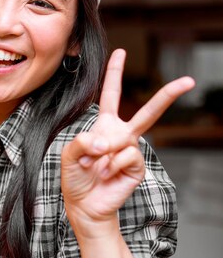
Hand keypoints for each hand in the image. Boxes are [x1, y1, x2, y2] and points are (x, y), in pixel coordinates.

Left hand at [61, 49, 194, 236]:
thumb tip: (105, 142)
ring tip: (95, 168)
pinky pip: (127, 156)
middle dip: (168, 95)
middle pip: (148, 112)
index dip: (115, 73)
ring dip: (103, 155)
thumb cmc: (75, 177)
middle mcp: (121, 134)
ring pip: (126, 138)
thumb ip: (82, 142)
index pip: (111, 95)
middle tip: (188, 81)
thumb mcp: (69, 154)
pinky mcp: (137, 166)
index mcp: (104, 125)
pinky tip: (107, 174)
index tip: (121, 52)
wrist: (84, 205)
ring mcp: (131, 150)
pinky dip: (111, 165)